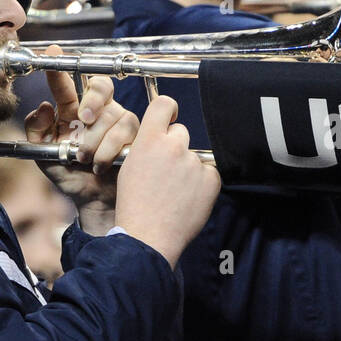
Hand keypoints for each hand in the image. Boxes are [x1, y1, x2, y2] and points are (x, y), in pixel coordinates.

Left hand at [24, 44, 138, 215]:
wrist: (93, 202)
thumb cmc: (70, 176)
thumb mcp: (44, 156)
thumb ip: (36, 131)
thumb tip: (43, 107)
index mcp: (73, 111)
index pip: (68, 83)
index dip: (61, 67)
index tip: (53, 52)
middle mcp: (98, 111)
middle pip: (102, 86)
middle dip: (94, 99)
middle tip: (84, 119)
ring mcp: (119, 122)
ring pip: (114, 115)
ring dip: (97, 140)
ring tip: (85, 159)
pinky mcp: (136, 137)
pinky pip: (128, 132)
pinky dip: (110, 150)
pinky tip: (100, 164)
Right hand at [113, 94, 220, 265]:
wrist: (148, 236)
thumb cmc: (135, 205)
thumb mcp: (129, 167)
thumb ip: (147, 147)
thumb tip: (162, 139)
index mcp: (149, 140)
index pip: (164, 104)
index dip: (168, 110)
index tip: (170, 119)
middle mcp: (174, 146)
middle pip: (181, 133)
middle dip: (175, 147)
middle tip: (166, 171)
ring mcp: (194, 162)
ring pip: (194, 156)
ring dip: (188, 169)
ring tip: (174, 192)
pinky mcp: (211, 179)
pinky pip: (209, 173)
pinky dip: (201, 184)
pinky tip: (187, 199)